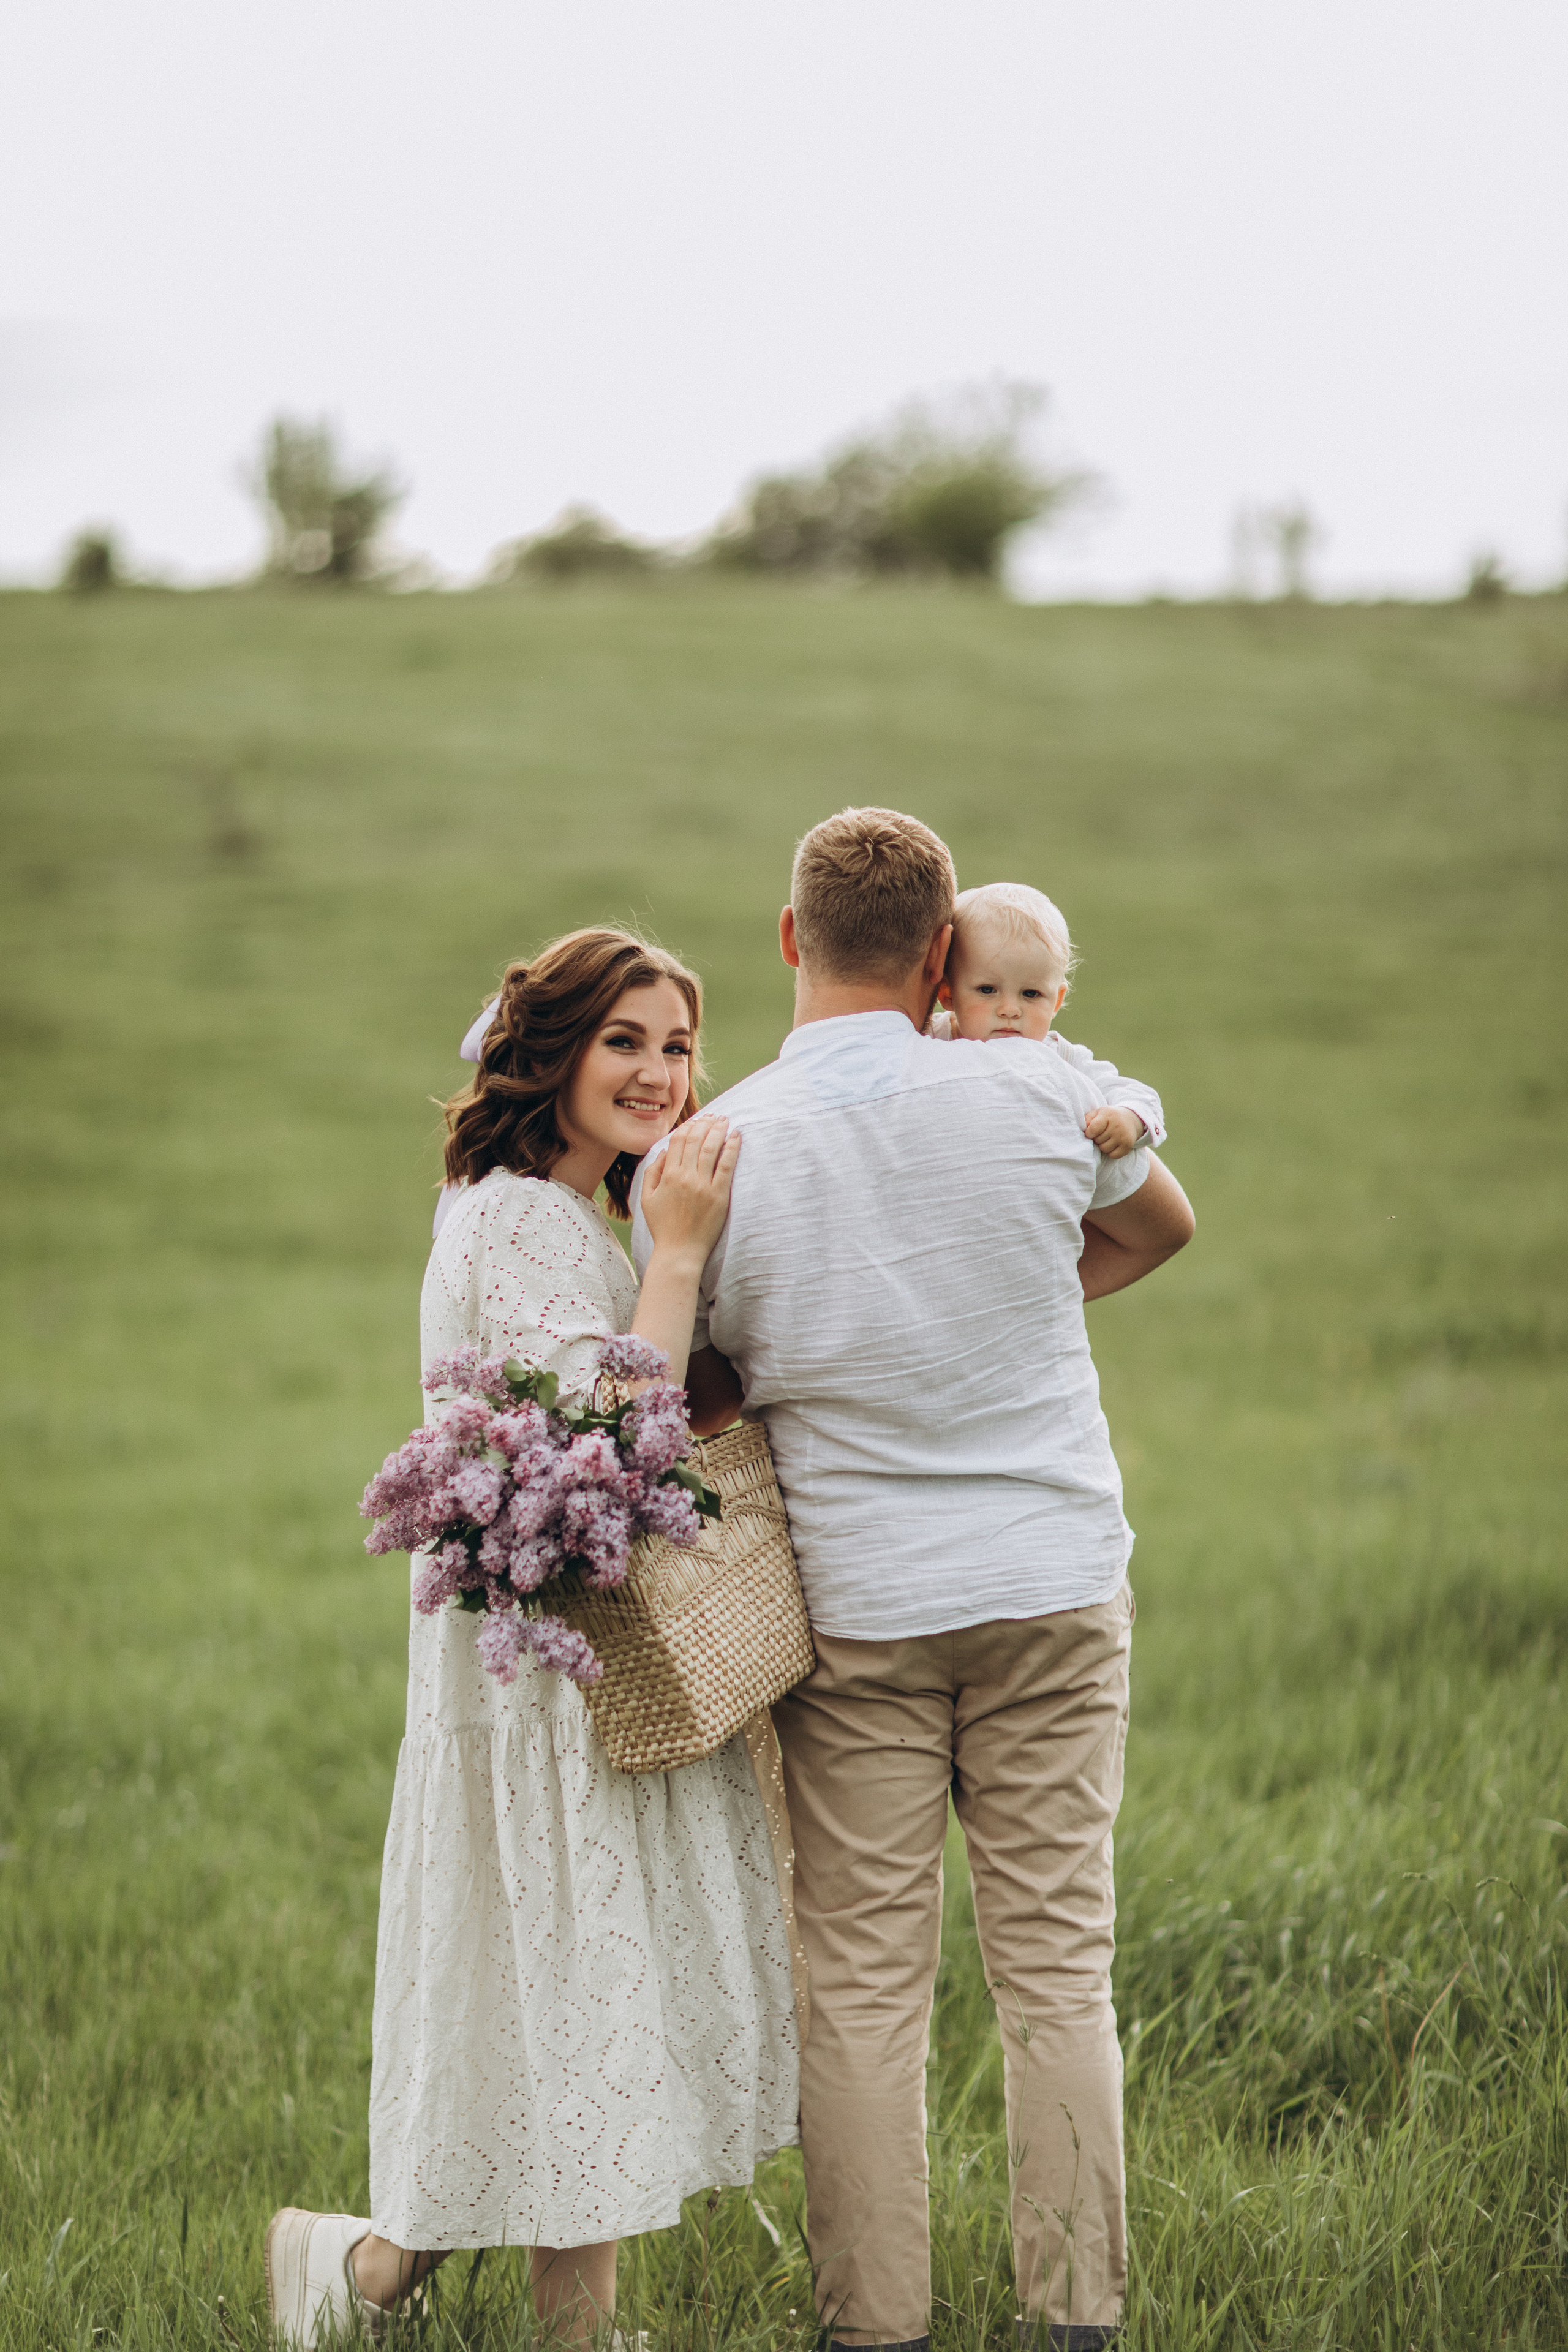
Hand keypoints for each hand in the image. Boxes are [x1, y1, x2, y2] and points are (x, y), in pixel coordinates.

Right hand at [640, 1117, 740, 1262]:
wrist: (679, 1252)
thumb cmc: (662, 1227)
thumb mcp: (647, 1199)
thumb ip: (651, 1172)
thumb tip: (662, 1151)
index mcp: (667, 1176)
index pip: (678, 1141)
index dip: (688, 1126)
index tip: (697, 1120)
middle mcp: (685, 1177)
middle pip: (696, 1140)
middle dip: (706, 1123)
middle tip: (715, 1115)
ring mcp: (703, 1185)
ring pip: (711, 1148)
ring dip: (719, 1130)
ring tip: (726, 1120)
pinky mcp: (719, 1195)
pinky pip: (727, 1165)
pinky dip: (732, 1147)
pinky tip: (736, 1136)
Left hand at [1084, 1105, 1144, 1159]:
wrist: (1130, 1119)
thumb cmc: (1109, 1117)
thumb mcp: (1098, 1113)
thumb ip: (1088, 1119)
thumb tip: (1084, 1130)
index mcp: (1107, 1115)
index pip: (1094, 1129)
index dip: (1089, 1133)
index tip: (1091, 1132)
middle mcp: (1117, 1125)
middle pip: (1098, 1140)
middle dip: (1097, 1138)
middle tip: (1102, 1134)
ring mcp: (1123, 1136)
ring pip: (1104, 1149)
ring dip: (1103, 1146)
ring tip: (1108, 1139)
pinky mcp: (1128, 1145)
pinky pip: (1113, 1155)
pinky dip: (1111, 1152)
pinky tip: (1113, 1144)